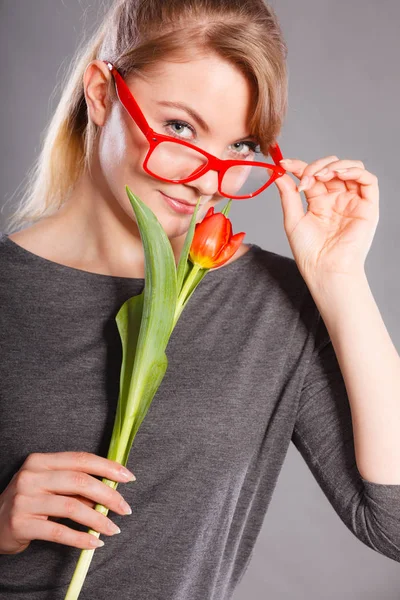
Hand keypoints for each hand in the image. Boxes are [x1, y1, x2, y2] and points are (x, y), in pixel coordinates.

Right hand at [0, 451, 134, 554]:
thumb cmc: (29, 502)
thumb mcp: (49, 486)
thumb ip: (75, 485)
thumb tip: (111, 490)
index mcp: (40, 461)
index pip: (81, 459)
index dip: (108, 467)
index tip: (129, 477)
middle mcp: (31, 476)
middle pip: (80, 481)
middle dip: (108, 495)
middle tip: (125, 508)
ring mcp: (24, 499)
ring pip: (72, 507)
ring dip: (98, 520)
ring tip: (113, 528)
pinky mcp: (21, 523)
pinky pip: (59, 532)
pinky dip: (81, 539)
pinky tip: (94, 543)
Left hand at [273, 155, 378, 286]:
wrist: (324, 269)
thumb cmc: (309, 252)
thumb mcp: (293, 220)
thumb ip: (288, 195)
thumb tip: (278, 173)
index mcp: (319, 202)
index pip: (312, 175)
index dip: (299, 165)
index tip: (283, 163)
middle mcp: (337, 199)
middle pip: (331, 168)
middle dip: (315, 166)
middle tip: (304, 178)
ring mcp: (353, 201)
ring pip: (350, 169)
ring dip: (334, 165)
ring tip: (320, 175)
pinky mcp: (368, 207)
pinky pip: (368, 181)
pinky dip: (355, 171)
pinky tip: (338, 174)